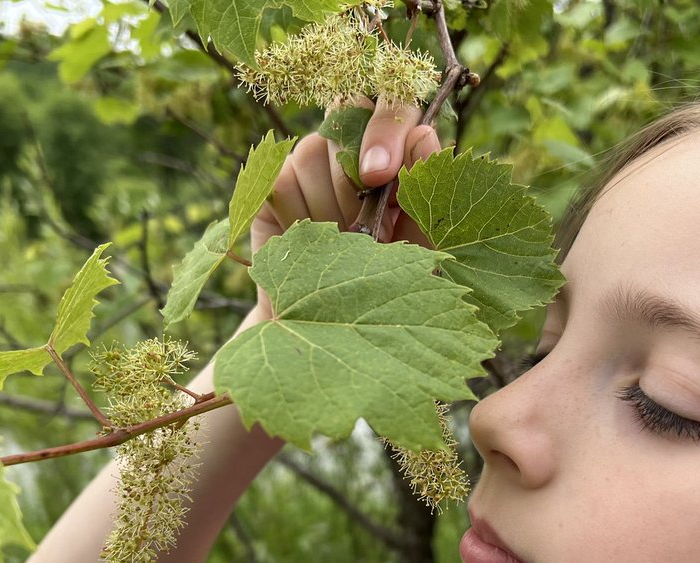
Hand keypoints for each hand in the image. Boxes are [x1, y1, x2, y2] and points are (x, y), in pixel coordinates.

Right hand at [250, 97, 443, 318]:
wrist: (334, 323)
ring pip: (312, 151)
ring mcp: (310, 160)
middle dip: (353, 174)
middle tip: (360, 224)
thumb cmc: (389, 283)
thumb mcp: (421, 243)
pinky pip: (279, 180)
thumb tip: (426, 133)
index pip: (396, 101)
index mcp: (398, 148)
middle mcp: (352, 144)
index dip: (386, 126)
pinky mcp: (274, 184)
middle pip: (347, 115)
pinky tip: (307, 247)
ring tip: (341, 247)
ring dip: (328, 207)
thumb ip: (425, 191)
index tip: (379, 173)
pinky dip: (295, 217)